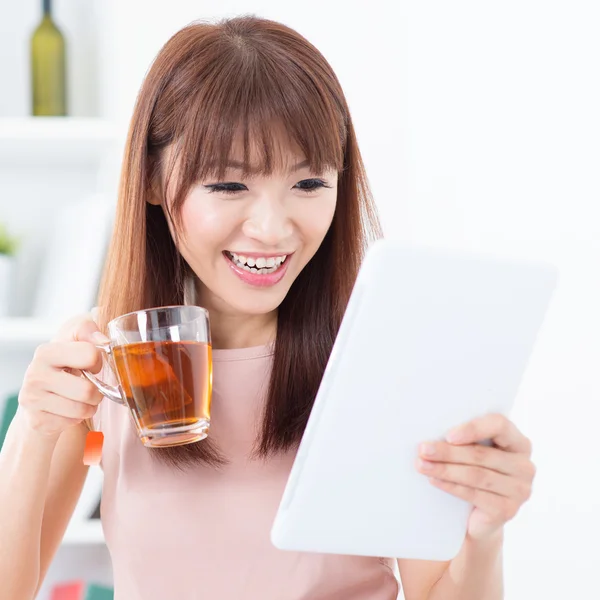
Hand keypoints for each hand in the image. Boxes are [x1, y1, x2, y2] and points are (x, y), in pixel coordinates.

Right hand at [18, 313, 108, 438]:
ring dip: (89, 407)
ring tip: (81, 400)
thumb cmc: (64, 365)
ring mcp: (33, 400)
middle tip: (90, 388)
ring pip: (82, 409)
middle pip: (87, 390)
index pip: (90, 354)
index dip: (97, 362)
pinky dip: (77, 419)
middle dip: (97, 392)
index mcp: (46, 352)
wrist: (40, 394)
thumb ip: (88, 331)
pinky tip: (68, 410)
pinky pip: (73, 423)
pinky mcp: (38, 421)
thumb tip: (104, 341)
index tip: (91, 366)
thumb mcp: (74, 341)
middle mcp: (35, 375)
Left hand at [416, 413, 535, 540]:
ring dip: (445, 469)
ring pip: (475, 475)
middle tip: (423, 449)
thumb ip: (465, 440)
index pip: (500, 425)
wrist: (480, 518)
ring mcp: (519, 490)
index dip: (474, 428)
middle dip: (448, 451)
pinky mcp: (508, 510)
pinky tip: (434, 480)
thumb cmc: (475, 474)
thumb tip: (433, 434)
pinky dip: (450, 486)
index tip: (448, 435)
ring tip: (422, 465)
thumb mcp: (474, 453)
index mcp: (519, 443)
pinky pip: (474, 494)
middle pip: (481, 454)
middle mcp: (525, 466)